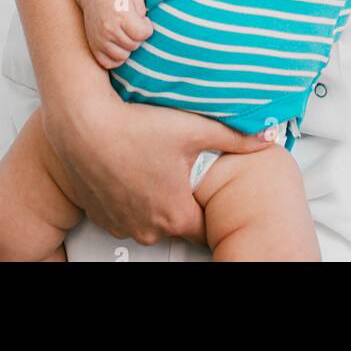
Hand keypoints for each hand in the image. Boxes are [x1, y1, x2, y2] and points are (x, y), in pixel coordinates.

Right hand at [42, 90, 272, 246]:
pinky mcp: (99, 213)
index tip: (210, 190)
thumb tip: (266, 138)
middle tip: (180, 167)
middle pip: (176, 220)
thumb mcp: (192, 129)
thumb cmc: (135, 127)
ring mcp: (121, 223)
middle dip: (181, 197)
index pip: (205, 226)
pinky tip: (131, 167)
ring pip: (149, 217)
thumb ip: (234, 137)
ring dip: (153, 197)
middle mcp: (147, 227)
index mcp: (175, 213)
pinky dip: (129, 195)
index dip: (210, 206)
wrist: (83, 123)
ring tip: (153, 163)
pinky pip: (125, 211)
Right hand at [79, 0, 152, 69]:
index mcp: (121, 15)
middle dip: (138, 37)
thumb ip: (143, 11)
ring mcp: (100, 40)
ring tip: (126, 35)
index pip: (142, 34)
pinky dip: (116, 58)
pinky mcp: (93, 47)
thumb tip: (145, 29)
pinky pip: (109, 63)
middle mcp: (109, 29)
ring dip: (128, 48)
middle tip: (133, 26)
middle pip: (134, 45)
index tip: (143, 21)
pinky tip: (118, 45)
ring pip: (123, 56)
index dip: (147, 28)